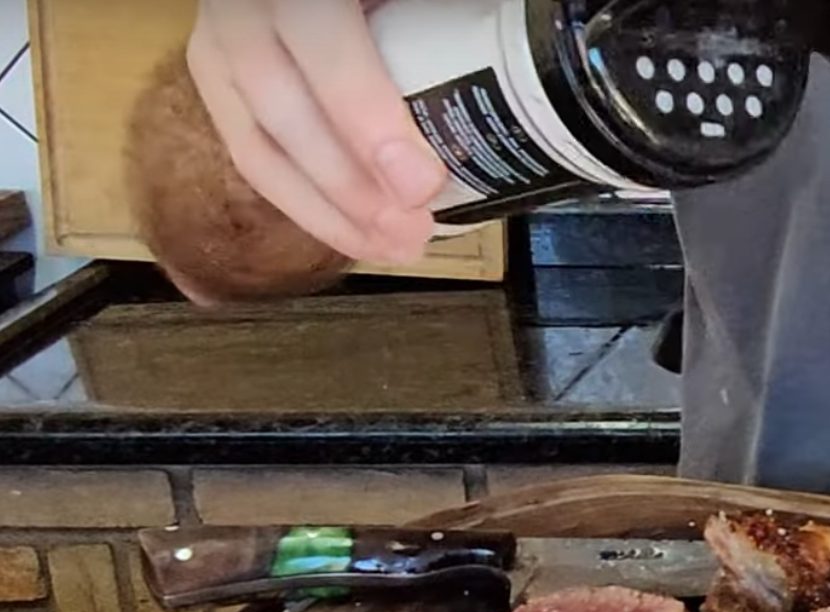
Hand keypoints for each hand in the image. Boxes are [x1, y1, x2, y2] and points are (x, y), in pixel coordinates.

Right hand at [187, 0, 444, 263]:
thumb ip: (441, 25)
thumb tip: (489, 92)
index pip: (320, 48)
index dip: (367, 119)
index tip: (421, 185)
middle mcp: (241, 15)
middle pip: (283, 115)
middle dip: (351, 189)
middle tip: (412, 234)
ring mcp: (220, 50)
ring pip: (257, 150)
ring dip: (327, 214)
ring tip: (391, 249)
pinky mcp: (219, 82)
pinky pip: (253, 155)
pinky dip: (308, 203)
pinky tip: (357, 234)